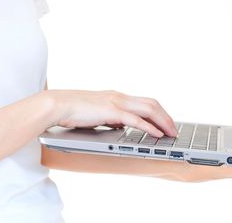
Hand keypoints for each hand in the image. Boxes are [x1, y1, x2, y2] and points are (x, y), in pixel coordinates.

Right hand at [42, 89, 177, 137]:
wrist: (58, 104)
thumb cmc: (72, 110)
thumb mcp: (96, 113)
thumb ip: (110, 117)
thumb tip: (120, 125)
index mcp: (116, 97)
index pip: (144, 102)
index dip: (158, 112)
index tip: (166, 123)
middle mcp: (119, 97)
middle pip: (152, 103)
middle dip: (166, 117)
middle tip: (174, 130)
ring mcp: (116, 102)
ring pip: (148, 109)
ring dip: (163, 121)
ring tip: (171, 133)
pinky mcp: (111, 111)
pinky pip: (136, 120)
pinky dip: (149, 127)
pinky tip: (156, 134)